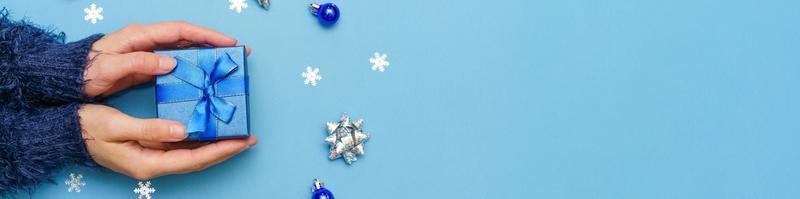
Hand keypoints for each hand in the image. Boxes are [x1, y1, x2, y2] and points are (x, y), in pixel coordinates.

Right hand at [79, 104, 257, 179]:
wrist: (66, 134)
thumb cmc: (87, 129)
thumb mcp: (116, 126)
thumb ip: (150, 129)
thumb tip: (182, 131)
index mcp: (148, 163)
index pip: (193, 159)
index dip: (220, 151)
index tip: (242, 141)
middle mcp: (154, 163)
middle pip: (199, 160)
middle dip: (225, 150)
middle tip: (249, 138)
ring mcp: (153, 157)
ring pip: (192, 154)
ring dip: (215, 145)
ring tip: (236, 133)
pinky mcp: (151, 148)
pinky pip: (182, 146)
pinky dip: (199, 139)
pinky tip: (210, 128)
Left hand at [84, 21, 249, 96]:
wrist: (68, 80)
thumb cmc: (85, 72)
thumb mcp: (109, 68)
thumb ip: (138, 64)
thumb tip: (169, 62)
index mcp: (140, 36)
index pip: (180, 31)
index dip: (205, 35)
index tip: (227, 42)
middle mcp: (147, 41)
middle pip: (188, 37)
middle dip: (213, 42)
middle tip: (236, 51)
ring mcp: (148, 53)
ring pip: (184, 49)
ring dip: (206, 54)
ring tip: (226, 63)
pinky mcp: (147, 65)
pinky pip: (177, 62)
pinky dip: (192, 65)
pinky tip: (203, 75)